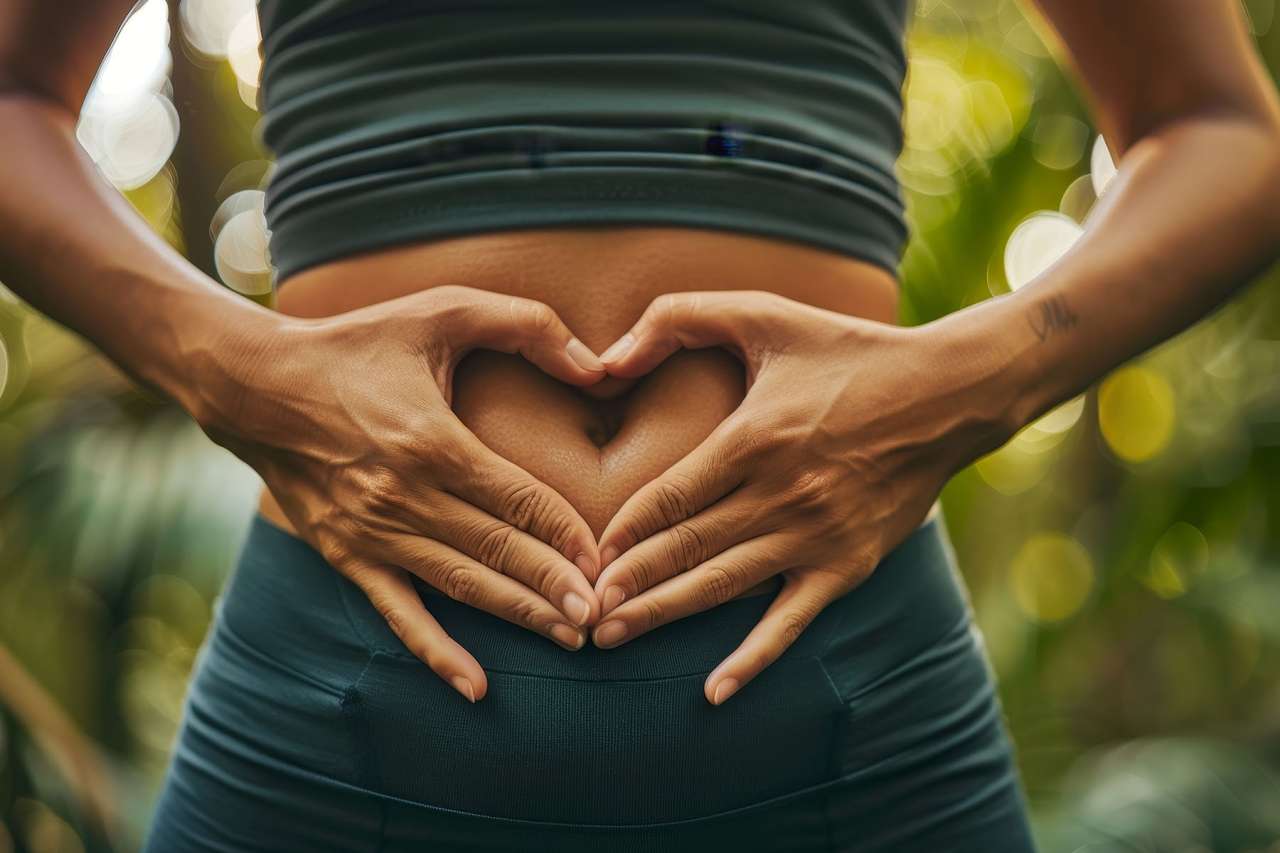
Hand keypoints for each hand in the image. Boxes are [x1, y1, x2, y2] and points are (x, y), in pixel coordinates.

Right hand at [198, 285, 609, 702]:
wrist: (255, 384)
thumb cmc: (358, 343)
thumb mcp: (442, 309)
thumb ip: (526, 324)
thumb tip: (599, 367)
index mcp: (433, 441)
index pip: (519, 501)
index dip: (568, 535)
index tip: (607, 559)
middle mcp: (404, 497)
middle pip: (498, 553)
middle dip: (557, 588)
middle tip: (605, 615)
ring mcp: (373, 533)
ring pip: (462, 587)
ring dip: (518, 616)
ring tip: (572, 639)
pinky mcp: (347, 556)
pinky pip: (399, 614)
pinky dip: (437, 653)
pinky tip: (477, 686)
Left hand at [588, 291, 1011, 704]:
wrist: (948, 395)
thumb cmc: (847, 351)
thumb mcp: (765, 313)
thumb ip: (678, 317)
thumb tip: (605, 360)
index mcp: (755, 437)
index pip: (668, 497)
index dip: (621, 531)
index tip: (583, 554)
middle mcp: (782, 495)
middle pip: (684, 549)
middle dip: (624, 583)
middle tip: (576, 609)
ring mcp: (816, 537)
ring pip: (721, 586)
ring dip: (662, 615)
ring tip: (610, 636)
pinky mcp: (847, 565)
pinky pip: (790, 622)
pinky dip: (753, 659)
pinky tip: (714, 692)